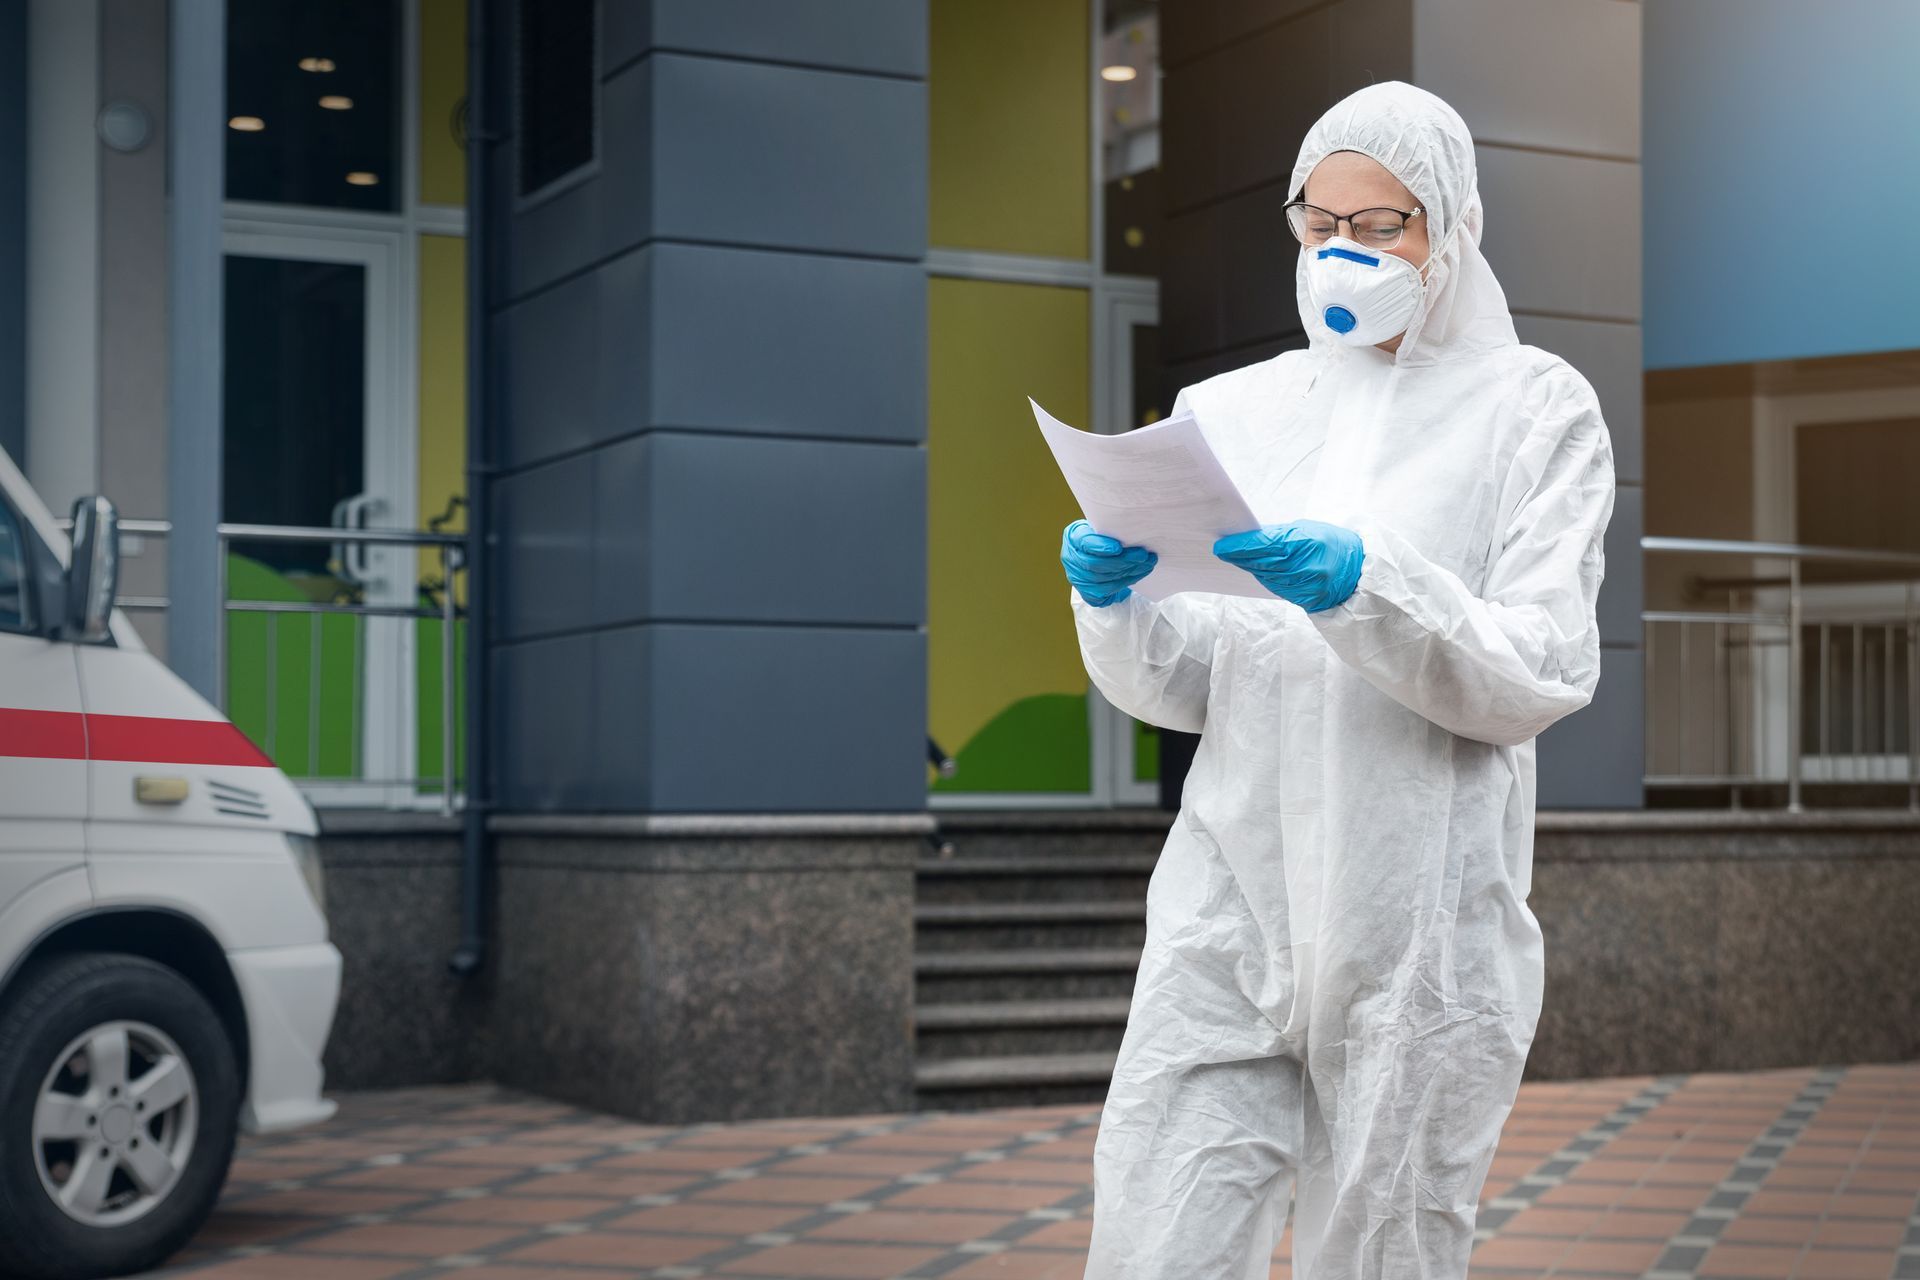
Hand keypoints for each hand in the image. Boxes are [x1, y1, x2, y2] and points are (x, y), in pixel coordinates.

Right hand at [1061, 520, 1156, 607]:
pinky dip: (1126, 581)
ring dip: (1129, 571)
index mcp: (1073, 537)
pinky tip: (1140, 573)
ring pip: (1104, 579)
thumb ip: (1111, 529)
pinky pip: (1108, 590)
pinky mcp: (1087, 593)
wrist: (1097, 556)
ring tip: (1148, 563)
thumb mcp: (1102, 527)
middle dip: (1123, 561)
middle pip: (1096, 565)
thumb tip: (1135, 531)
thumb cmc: (1102, 537)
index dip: (1100, 546)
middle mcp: (1071, 559)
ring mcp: (1077, 578)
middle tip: (1143, 555)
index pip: (1084, 543)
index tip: (1118, 548)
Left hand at [1213, 519, 1364, 611]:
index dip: (1241, 547)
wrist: (1359, 570)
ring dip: (1251, 568)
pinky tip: (1259, 571)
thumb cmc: (1332, 543)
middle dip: (1240, 557)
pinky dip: (1266, 578)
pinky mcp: (1307, 600)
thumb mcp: (1309, 530)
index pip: (1266, 545)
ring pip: (1267, 577)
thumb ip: (1280, 535)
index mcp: (1309, 543)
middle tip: (1223, 551)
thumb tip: (1249, 538)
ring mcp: (1307, 586)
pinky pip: (1278, 588)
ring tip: (1238, 559)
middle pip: (1263, 563)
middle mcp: (1308, 567)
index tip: (1222, 546)